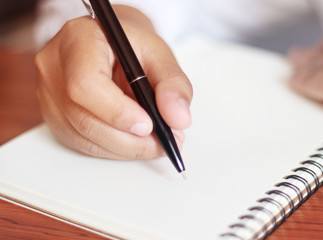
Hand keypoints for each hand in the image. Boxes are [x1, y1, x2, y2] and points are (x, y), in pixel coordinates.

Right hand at [35, 5, 191, 159]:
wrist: (112, 47)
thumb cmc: (133, 46)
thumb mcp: (160, 55)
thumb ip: (173, 84)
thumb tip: (179, 119)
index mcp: (78, 39)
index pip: (86, 83)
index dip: (117, 112)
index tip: (148, 126)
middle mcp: (55, 67)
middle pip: (84, 117)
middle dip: (129, 140)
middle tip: (163, 143)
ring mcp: (48, 93)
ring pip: (83, 136)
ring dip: (124, 148)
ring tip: (155, 143)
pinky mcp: (54, 115)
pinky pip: (82, 143)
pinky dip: (113, 149)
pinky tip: (134, 142)